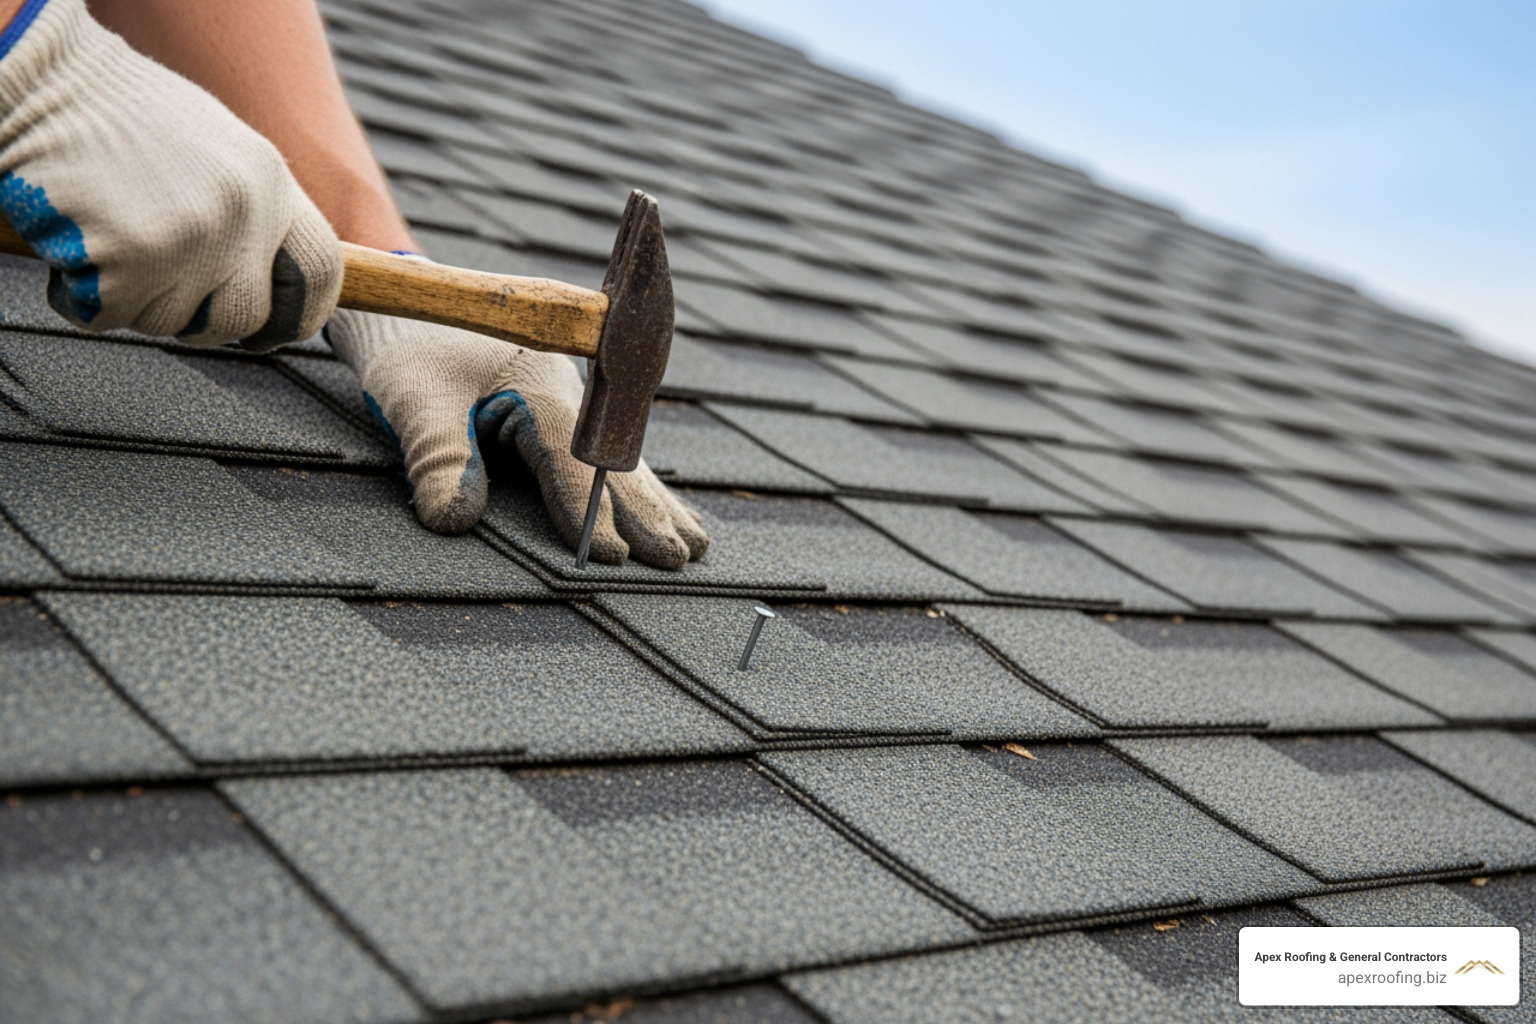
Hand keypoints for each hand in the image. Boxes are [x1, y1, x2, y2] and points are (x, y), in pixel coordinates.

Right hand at [0, 0, 340, 347]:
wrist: (44, 80)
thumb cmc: (119, 114)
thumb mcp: (220, 150)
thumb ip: (254, 211)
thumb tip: (276, 278)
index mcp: (270, 183)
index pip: (322, 271)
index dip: (303, 313)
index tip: (278, 328)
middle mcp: (241, 215)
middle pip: (242, 318)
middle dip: (201, 321)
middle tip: (161, 291)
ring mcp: (189, 242)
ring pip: (171, 324)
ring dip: (133, 301)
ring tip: (109, 240)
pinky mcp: (131, 263)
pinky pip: (109, 317)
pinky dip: (80, 296)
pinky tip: (71, 244)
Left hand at [325, 308, 709, 569]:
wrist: (412, 302)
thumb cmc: (408, 345)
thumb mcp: (412, 398)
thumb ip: (437, 456)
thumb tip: (454, 520)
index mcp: (536, 384)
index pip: (572, 457)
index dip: (591, 509)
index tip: (614, 554)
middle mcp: (567, 390)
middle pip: (617, 459)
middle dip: (647, 513)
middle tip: (677, 559)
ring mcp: (572, 397)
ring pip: (623, 457)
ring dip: (656, 503)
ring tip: (695, 544)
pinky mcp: (562, 408)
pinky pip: (609, 450)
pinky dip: (639, 485)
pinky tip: (664, 510)